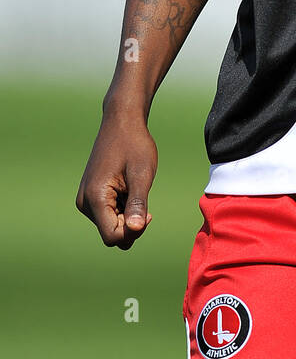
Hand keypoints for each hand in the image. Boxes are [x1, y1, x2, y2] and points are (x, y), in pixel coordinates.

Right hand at [76, 111, 156, 248]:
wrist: (121, 122)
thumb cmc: (134, 145)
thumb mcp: (142, 174)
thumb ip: (138, 203)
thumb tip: (134, 230)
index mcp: (95, 198)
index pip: (113, 236)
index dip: (134, 231)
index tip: (148, 212)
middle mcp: (84, 202)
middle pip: (111, 234)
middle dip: (131, 224)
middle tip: (143, 199)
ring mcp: (85, 199)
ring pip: (110, 225)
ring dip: (127, 215)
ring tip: (133, 188)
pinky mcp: (89, 196)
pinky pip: (107, 215)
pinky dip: (122, 208)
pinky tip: (127, 187)